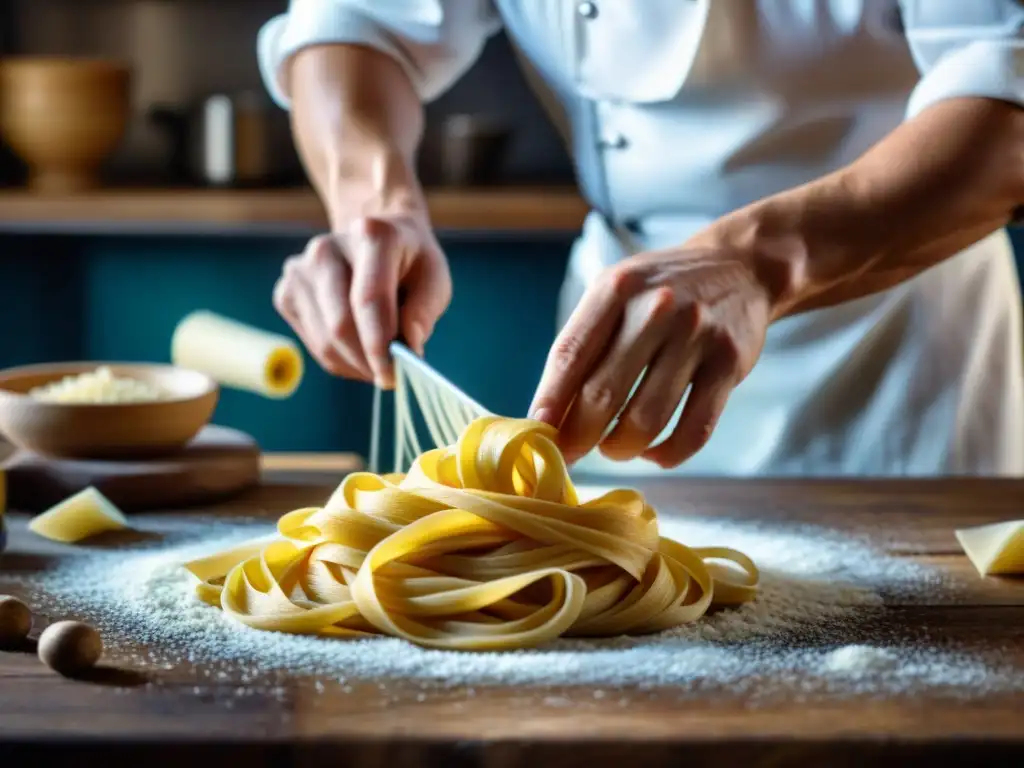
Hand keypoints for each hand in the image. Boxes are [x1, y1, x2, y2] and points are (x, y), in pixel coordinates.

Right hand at [273, 213, 451, 387]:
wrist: (374, 241)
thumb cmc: (409, 262)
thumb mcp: (434, 279)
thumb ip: (424, 312)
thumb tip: (408, 349)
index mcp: (372, 234)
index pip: (369, 299)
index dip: (380, 344)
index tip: (393, 375)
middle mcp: (327, 247)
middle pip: (341, 324)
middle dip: (368, 361)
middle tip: (390, 376)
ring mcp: (300, 270)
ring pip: (324, 340)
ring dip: (355, 365)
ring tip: (378, 364)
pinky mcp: (286, 293)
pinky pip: (312, 343)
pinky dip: (339, 360)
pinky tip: (358, 352)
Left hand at [528, 246, 775, 467]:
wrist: (739, 269)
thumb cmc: (661, 292)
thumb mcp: (615, 294)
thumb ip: (585, 344)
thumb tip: (549, 414)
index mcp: (616, 289)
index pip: (570, 354)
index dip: (549, 401)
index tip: (537, 434)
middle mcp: (656, 309)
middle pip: (603, 393)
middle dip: (579, 436)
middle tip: (571, 455)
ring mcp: (696, 336)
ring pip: (647, 419)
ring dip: (622, 448)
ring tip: (615, 448)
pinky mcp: (730, 363)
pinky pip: (695, 430)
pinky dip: (669, 454)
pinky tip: (654, 453)